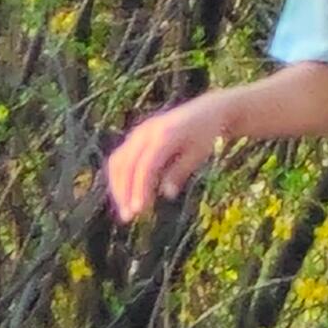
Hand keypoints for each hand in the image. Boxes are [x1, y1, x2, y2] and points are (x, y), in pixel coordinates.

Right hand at [105, 99, 225, 222]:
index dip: (140, 189)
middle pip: (126, 165)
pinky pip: (120, 157)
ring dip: (118, 187)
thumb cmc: (208, 134)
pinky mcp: (137, 135)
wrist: (209, 110)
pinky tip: (126, 195)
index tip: (139, 210)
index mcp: (165, 135)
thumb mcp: (198, 153)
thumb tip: (166, 194)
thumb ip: (180, 172)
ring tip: (125, 210)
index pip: (145, 166)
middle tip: (129, 217)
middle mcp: (147, 131)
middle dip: (124, 192)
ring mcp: (139, 132)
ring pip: (118, 162)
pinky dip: (119, 177)